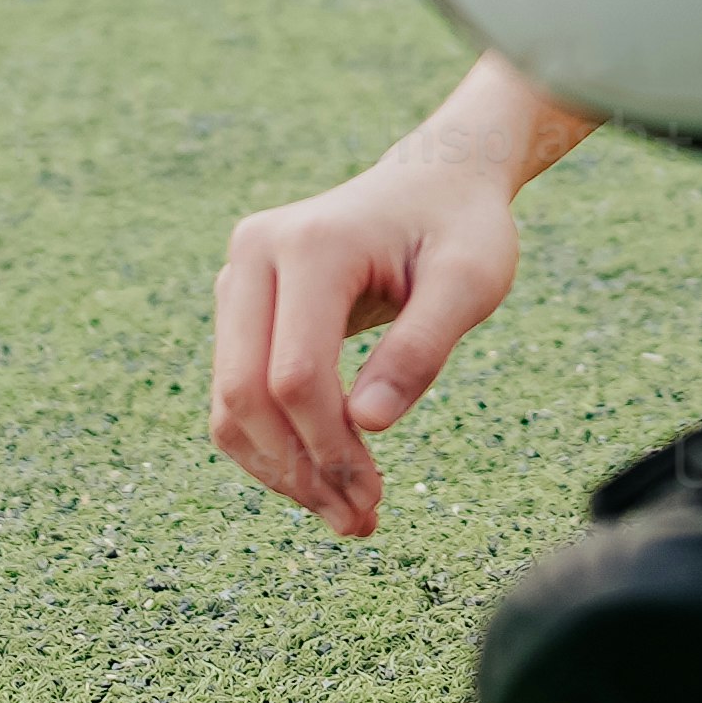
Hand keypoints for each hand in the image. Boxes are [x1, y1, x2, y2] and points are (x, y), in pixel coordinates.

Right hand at [206, 137, 523, 539]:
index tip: (375, 494)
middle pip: (245, 393)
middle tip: (360, 521)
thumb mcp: (471, 281)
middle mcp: (255, 255)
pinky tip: (326, 481)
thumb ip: (422, 348)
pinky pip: (237, 394)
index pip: (296, 374)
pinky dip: (275, 447)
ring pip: (230, 403)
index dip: (328, 446)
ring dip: (281, 471)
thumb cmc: (460, 229)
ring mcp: (238, 279)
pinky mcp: (239, 305)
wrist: (434, 181)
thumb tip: (369, 426)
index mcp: (311, 245)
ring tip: (348, 515)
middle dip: (298, 469)